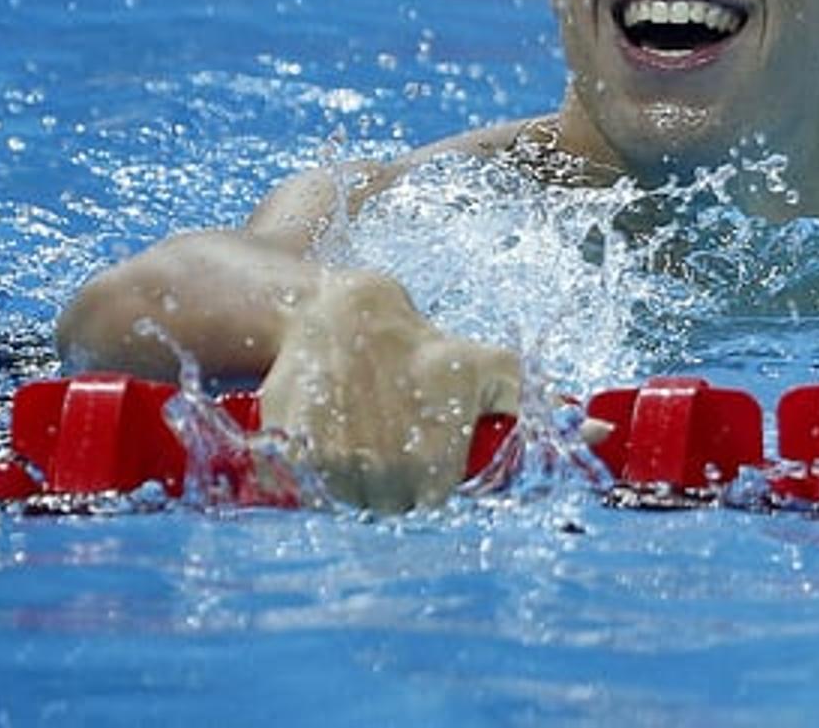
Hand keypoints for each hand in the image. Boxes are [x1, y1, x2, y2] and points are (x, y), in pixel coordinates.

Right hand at [258, 268, 520, 510]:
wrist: (346, 314)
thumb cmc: (419, 343)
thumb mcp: (486, 365)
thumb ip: (516, 402)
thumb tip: (527, 429)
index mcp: (429, 464)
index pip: (428, 501)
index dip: (428, 475)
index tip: (422, 446)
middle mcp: (379, 470)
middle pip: (386, 503)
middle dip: (391, 478)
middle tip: (390, 435)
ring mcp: (331, 461)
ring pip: (344, 495)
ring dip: (352, 473)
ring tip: (362, 428)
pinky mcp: (290, 446)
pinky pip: (305, 475)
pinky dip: (314, 457)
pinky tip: (331, 422)